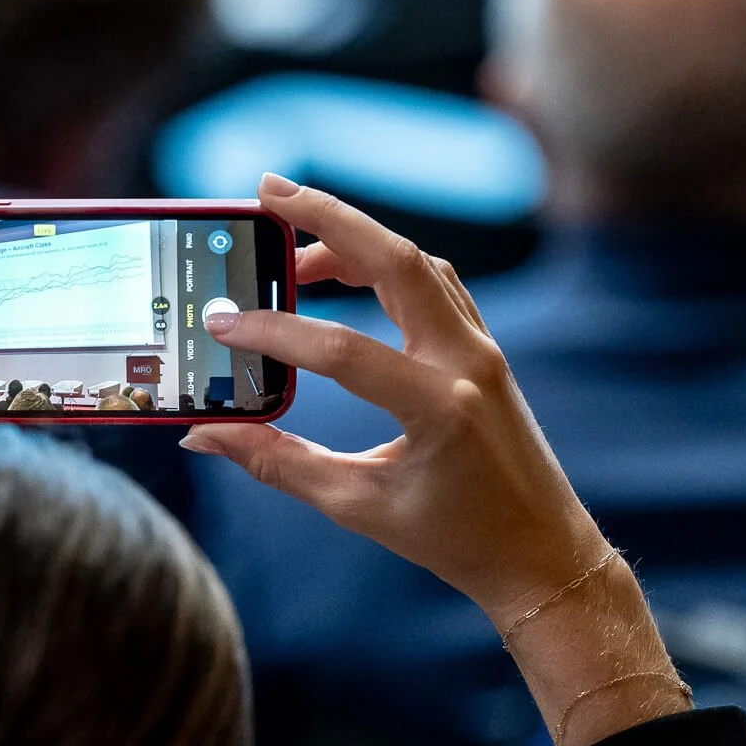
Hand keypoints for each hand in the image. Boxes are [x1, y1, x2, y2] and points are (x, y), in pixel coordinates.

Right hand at [184, 176, 687, 745]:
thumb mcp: (358, 506)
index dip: (273, 331)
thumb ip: (277, 463)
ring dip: (356, 238)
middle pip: (395, 260)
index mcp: (438, 407)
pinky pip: (435, 284)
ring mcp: (483, 350)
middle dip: (328, 218)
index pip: (341, 349)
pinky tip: (346, 270)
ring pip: (417, 263)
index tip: (220, 323)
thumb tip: (204, 436)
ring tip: (291, 241)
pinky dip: (387, 263)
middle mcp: (467, 363)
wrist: (541, 554)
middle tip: (266, 191)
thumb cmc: (454, 539)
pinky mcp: (484, 350)